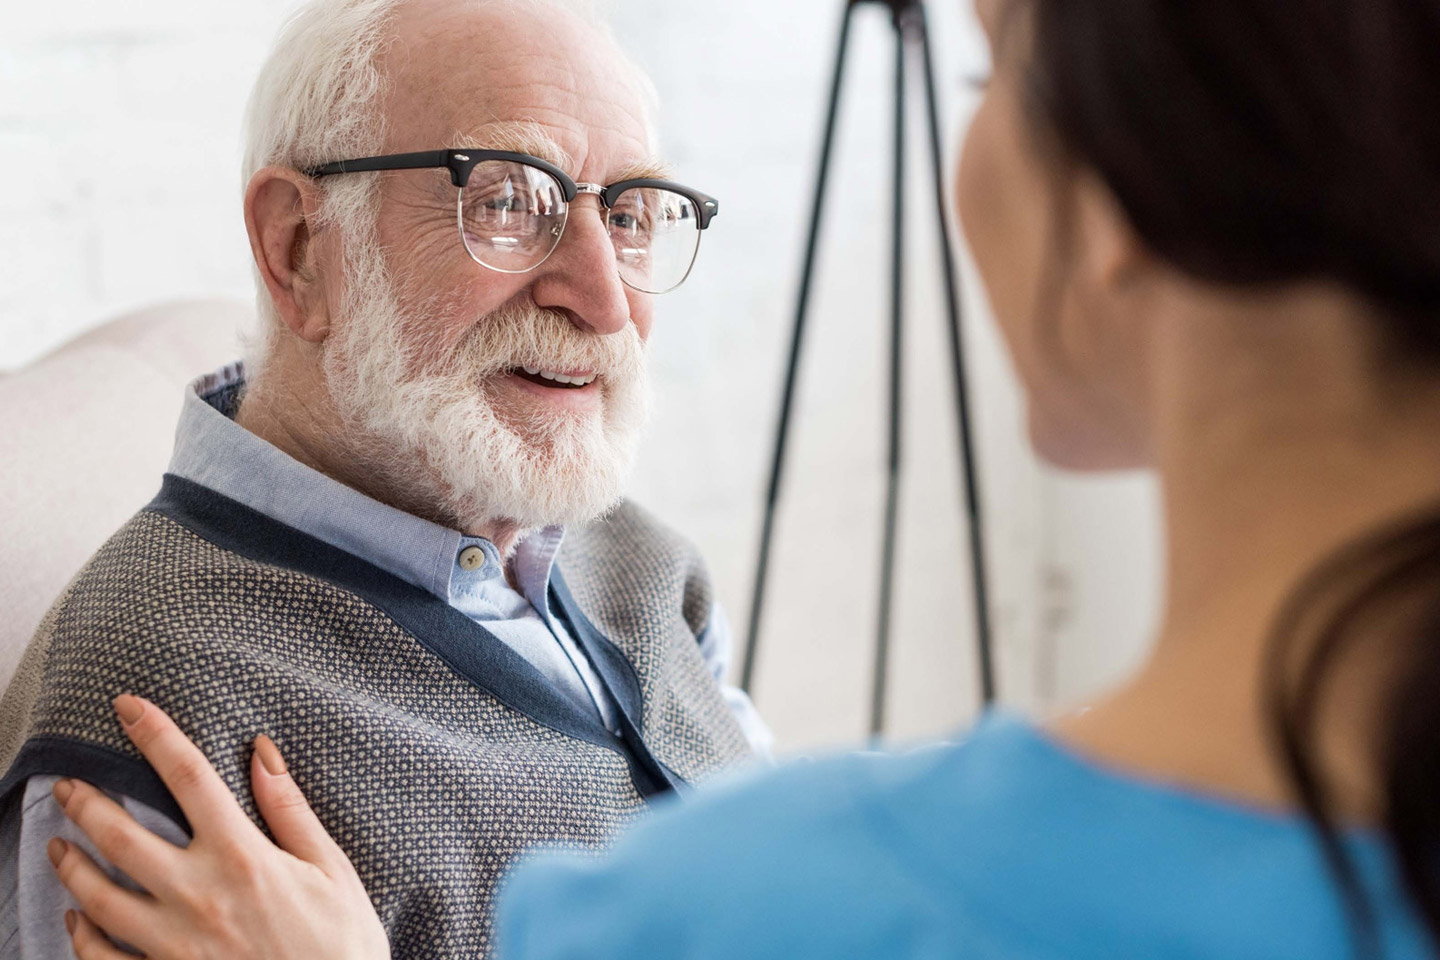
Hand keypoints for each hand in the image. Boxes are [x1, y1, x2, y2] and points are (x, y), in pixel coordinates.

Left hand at [48, 694, 390, 959]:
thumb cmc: (342, 944)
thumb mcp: (332, 869)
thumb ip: (291, 810)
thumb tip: (262, 751)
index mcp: (243, 857)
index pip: (188, 777)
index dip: (154, 734)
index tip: (126, 707)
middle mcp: (199, 895)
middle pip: (121, 835)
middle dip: (86, 802)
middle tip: (67, 783)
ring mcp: (174, 944)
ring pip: (98, 897)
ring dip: (71, 865)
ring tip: (60, 844)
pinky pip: (102, 959)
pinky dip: (80, 936)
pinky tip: (76, 919)